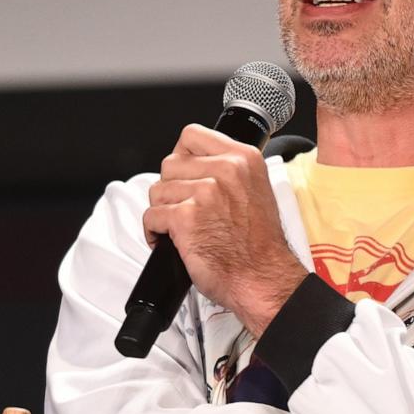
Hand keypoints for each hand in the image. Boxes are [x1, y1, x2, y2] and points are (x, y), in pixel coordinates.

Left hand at [143, 124, 306, 334]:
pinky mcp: (185, 217)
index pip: (192, 135)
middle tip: (185, 209)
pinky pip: (151, 216)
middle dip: (171, 189)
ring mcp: (205, 192)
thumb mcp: (256, 190)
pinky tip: (170, 241)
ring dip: (163, 212)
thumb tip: (197, 165)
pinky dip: (154, 232)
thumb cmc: (258, 245)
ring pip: (157, 191)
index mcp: (243, 158)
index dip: (182, 157)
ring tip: (181, 228)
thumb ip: (229, 171)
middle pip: (169, 164)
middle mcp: (225, 170)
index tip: (185, 174)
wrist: (263, 278)